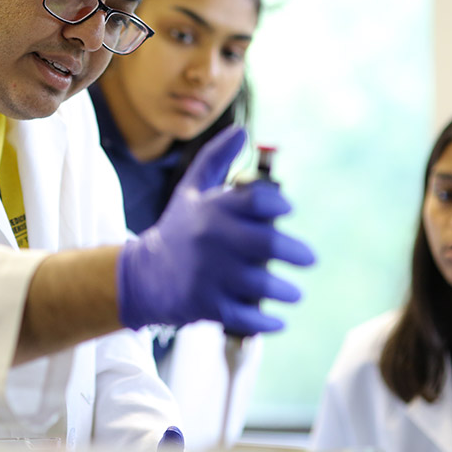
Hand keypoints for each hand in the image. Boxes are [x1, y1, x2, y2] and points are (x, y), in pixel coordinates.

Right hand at [116, 126, 315, 334]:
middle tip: (308, 258)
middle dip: (298, 252)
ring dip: (286, 291)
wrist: (142, 276)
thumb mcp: (191, 191)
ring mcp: (210, 274)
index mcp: (211, 209)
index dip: (280, 202)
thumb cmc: (178, 229)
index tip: (288, 210)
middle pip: (271, 243)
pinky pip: (249, 316)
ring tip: (293, 292)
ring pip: (265, 284)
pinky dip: (268, 321)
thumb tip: (241, 131)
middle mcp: (212, 240)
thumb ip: (216, 159)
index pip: (259, 200)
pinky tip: (277, 319)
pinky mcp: (208, 305)